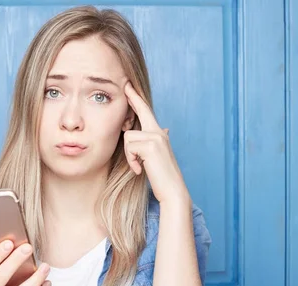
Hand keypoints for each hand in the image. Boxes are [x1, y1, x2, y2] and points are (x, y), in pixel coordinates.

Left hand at [123, 81, 190, 205]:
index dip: (136, 98)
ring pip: (128, 136)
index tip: (128, 84)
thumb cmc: (161, 176)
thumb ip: (154, 142)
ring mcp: (156, 137)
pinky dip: (131, 161)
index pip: (146, 111)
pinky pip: (129, 147)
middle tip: (125, 83)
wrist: (172, 190)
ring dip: (128, 154)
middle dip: (132, 98)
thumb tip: (164, 129)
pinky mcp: (151, 146)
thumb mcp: (155, 156)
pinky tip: (139, 170)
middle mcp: (158, 132)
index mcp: (158, 134)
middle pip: (140, 111)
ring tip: (138, 166)